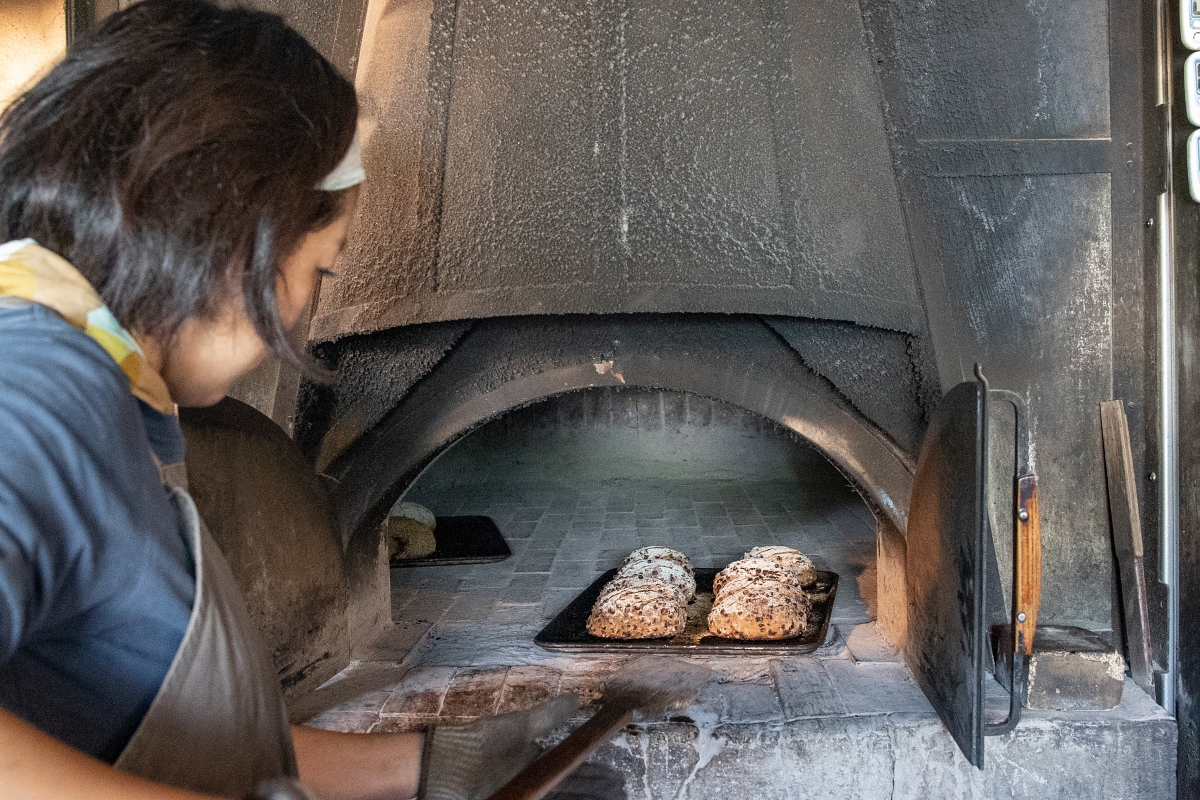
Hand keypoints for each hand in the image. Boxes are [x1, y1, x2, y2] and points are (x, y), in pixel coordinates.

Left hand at [421, 694, 623, 799]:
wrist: (445, 764)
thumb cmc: (480, 742)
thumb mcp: (519, 726)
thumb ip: (549, 715)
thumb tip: (578, 699)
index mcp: (536, 763)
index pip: (574, 770)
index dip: (597, 774)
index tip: (619, 778)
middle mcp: (533, 781)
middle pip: (572, 788)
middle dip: (597, 790)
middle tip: (622, 793)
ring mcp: (525, 794)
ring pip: (562, 798)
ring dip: (586, 798)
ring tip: (612, 798)